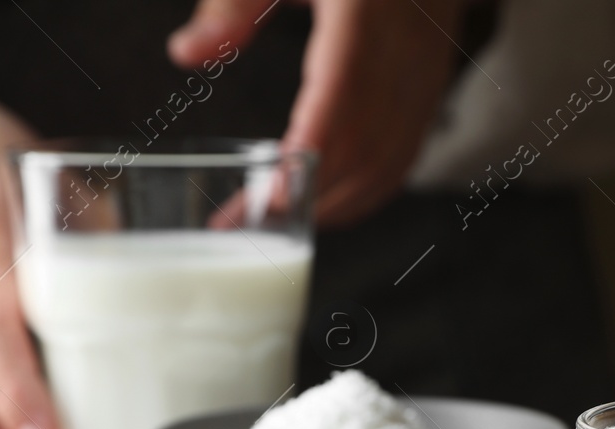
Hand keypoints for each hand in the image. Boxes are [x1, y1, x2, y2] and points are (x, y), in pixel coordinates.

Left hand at [169, 0, 465, 225]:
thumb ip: (233, 7)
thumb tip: (184, 55)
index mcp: (362, 18)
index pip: (339, 102)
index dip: (308, 156)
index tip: (270, 197)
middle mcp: (403, 54)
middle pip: (362, 148)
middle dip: (309, 195)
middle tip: (251, 222)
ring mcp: (423, 78)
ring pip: (387, 163)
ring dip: (337, 203)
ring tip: (283, 221)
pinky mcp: (430, 92)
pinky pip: (403, 158)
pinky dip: (367, 191)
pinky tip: (329, 202)